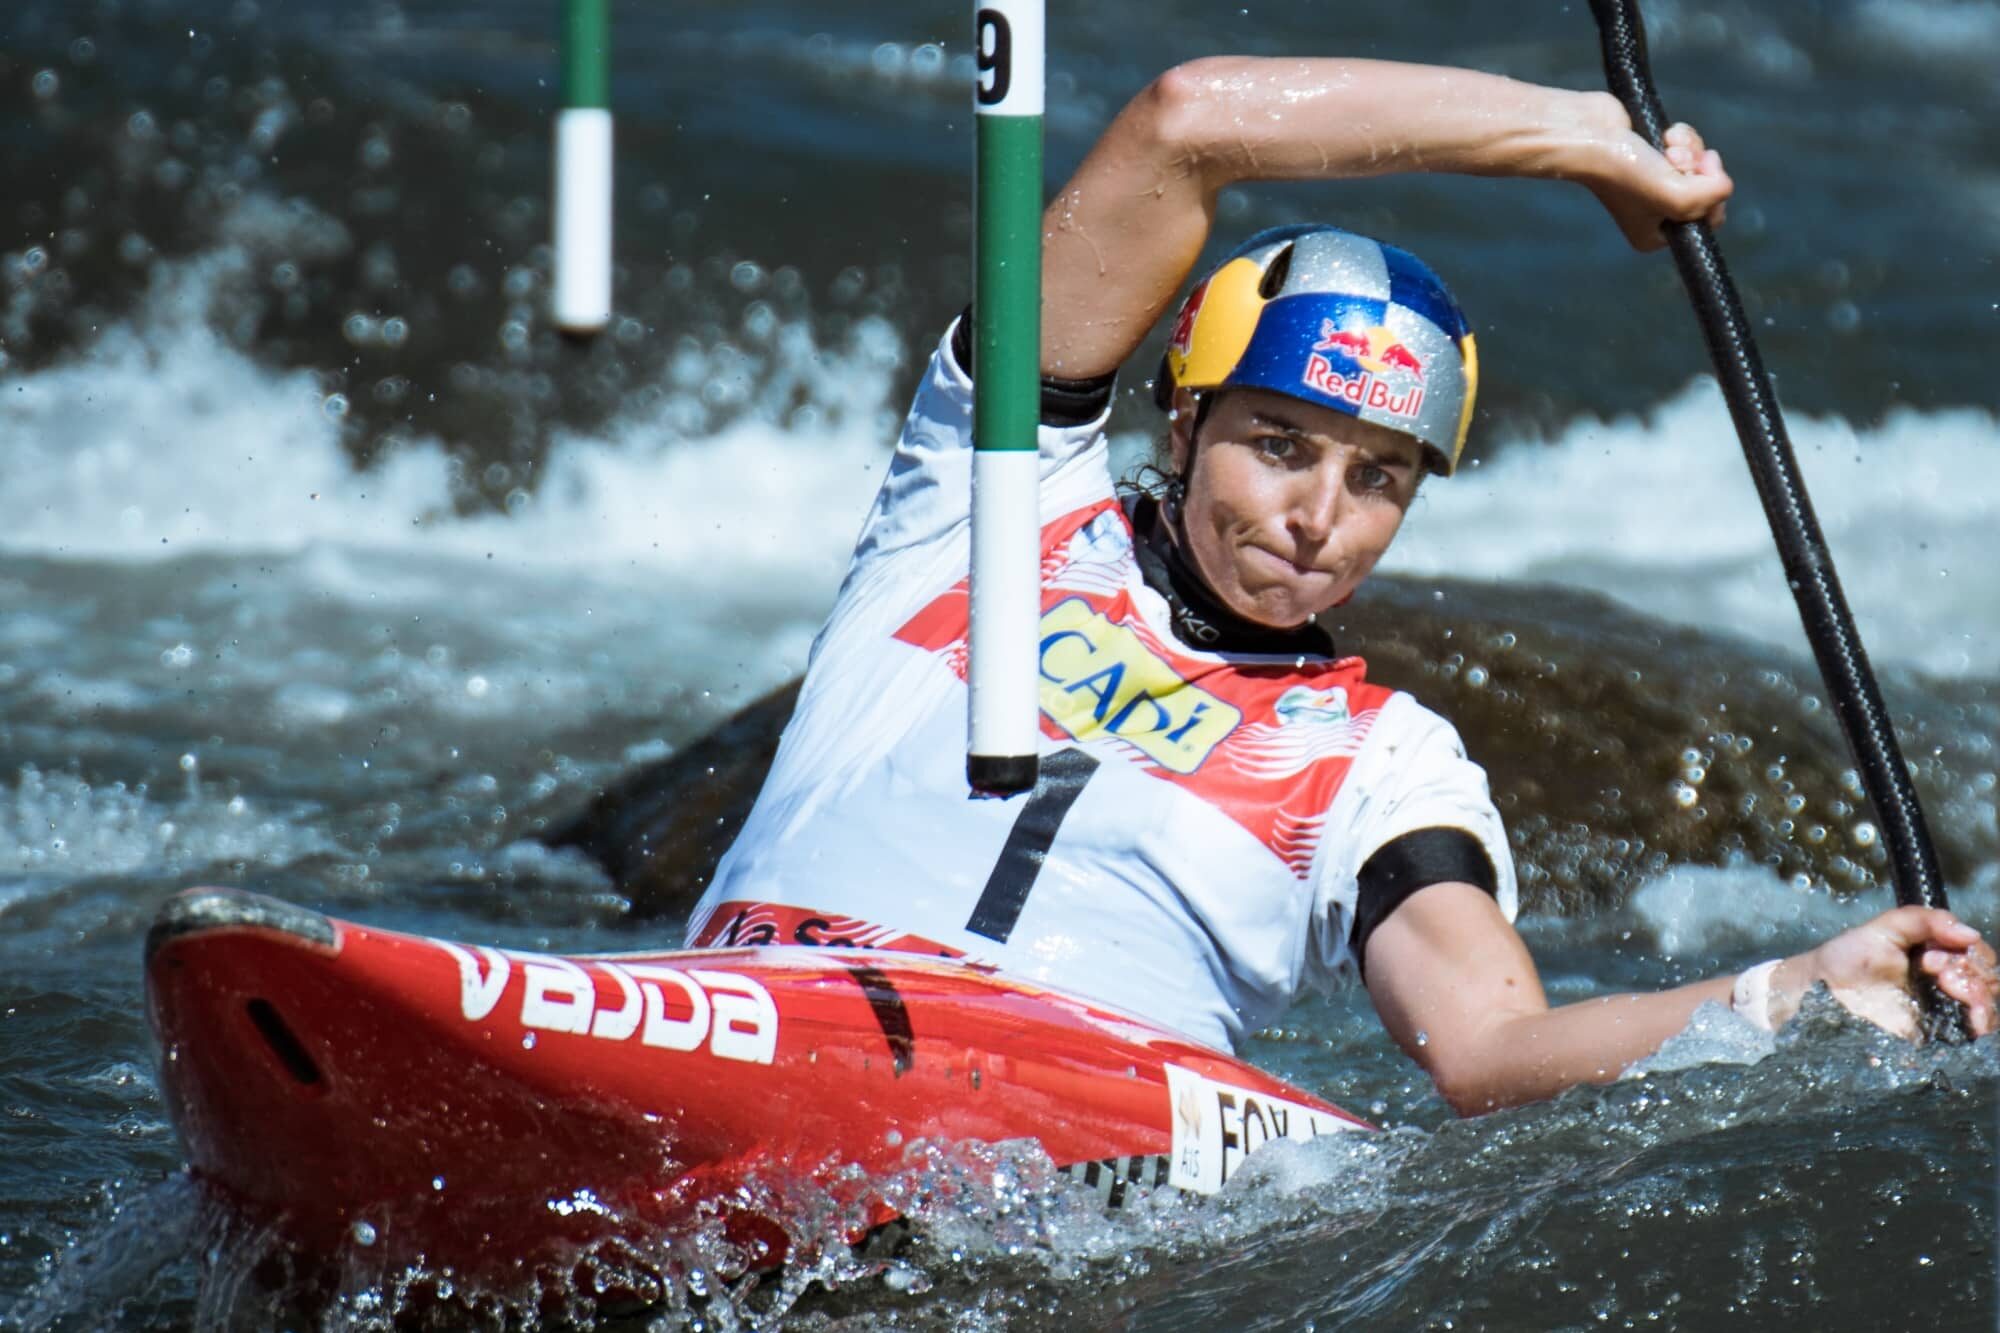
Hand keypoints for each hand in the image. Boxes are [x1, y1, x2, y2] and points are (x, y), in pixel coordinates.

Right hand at [1570, 93, 1732, 250]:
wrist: (1590, 134)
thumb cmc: (1624, 171)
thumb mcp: (1677, 197)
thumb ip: (1713, 195)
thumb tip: (1724, 182)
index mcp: (1656, 235)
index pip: (1708, 219)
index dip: (1711, 194)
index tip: (1694, 176)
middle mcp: (1656, 212)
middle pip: (1707, 189)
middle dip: (1698, 168)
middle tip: (1674, 160)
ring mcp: (1655, 182)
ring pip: (1700, 164)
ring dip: (1690, 149)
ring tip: (1666, 145)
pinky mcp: (1654, 156)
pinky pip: (1688, 146)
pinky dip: (1682, 137)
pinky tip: (1664, 135)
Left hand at [1771, 907, 1998, 1038]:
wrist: (1821, 993)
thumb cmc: (1847, 958)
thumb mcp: (1884, 928)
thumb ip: (1924, 920)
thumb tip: (1969, 933)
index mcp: (1938, 955)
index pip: (1977, 954)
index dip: (1969, 952)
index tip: (1934, 955)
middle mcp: (1946, 983)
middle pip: (1989, 980)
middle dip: (1973, 972)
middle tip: (1936, 969)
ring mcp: (1944, 1010)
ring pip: (1988, 1006)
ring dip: (1979, 995)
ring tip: (1946, 985)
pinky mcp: (1939, 1035)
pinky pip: (1977, 1033)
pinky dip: (1982, 1022)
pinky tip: (1968, 1017)